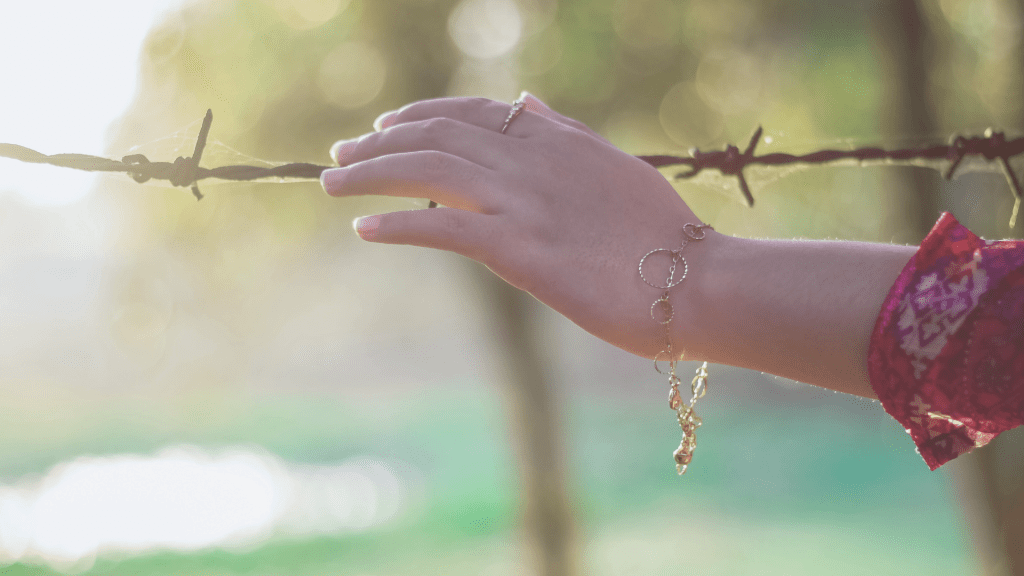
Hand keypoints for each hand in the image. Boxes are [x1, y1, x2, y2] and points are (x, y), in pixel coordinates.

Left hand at [321, 92, 718, 359]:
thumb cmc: (663, 235)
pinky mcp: (518, 249)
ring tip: (331, 184)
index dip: (418, 115)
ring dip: (369, 175)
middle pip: (435, 136)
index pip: (470, 111)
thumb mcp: (613, 164)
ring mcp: (523, 201)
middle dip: (378, 143)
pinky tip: (364, 229)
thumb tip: (526, 102)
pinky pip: (440, 229)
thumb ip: (564, 132)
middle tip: (338, 156)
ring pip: (426, 172)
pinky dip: (395, 225)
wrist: (696, 281)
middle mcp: (532, 159)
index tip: (385, 126)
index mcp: (555, 138)